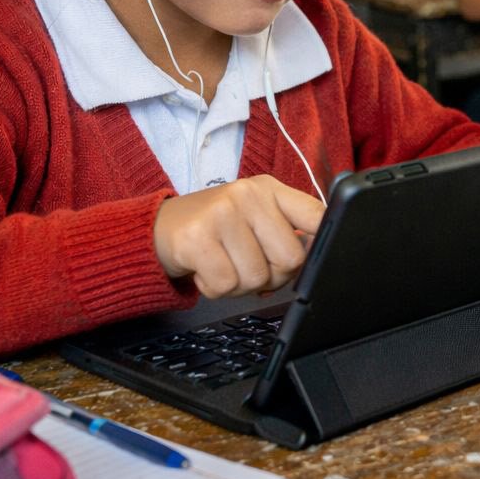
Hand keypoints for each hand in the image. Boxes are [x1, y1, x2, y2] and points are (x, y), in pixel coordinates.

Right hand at [152, 176, 324, 296]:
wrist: (159, 228)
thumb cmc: (216, 228)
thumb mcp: (254, 216)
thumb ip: (286, 230)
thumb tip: (316, 256)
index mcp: (269, 188)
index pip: (316, 215)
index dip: (319, 245)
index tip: (305, 258)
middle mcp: (248, 195)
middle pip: (291, 258)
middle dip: (273, 276)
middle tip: (250, 267)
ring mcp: (221, 214)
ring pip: (257, 277)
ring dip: (240, 285)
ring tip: (224, 266)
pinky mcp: (196, 238)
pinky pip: (226, 285)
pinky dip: (216, 289)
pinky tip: (206, 270)